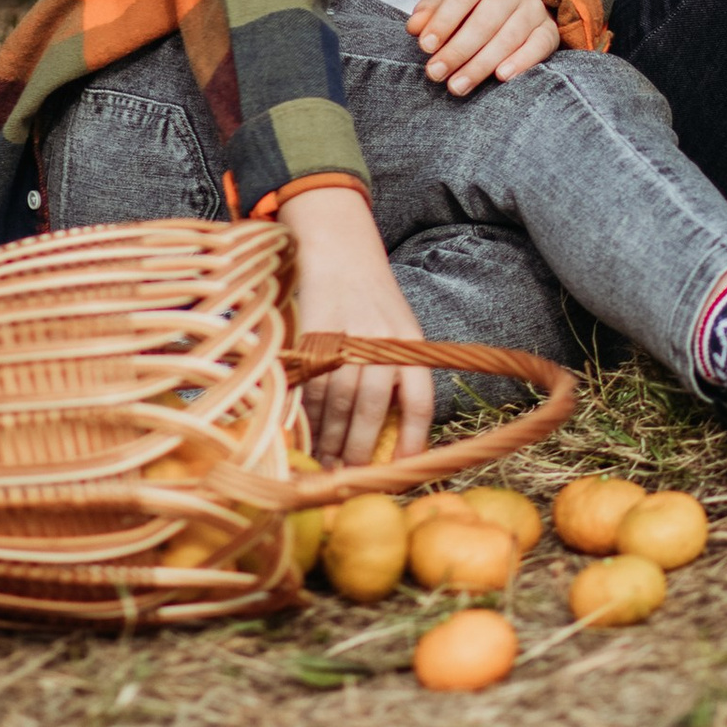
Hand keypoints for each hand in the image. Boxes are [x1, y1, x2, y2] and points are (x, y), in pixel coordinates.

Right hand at [282, 183, 434, 465]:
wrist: (340, 250)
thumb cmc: (373, 300)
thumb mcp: (399, 330)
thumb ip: (397, 374)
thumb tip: (390, 437)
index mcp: (411, 344)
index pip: (419, 402)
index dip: (414, 442)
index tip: (401, 470)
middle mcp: (382, 342)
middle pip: (372, 409)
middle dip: (359, 449)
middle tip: (349, 476)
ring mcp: (346, 338)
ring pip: (337, 402)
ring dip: (329, 439)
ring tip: (326, 463)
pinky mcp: (313, 335)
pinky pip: (310, 386)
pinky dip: (308, 415)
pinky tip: (307, 433)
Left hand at [407, 0, 560, 95]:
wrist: (515, 1)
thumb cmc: (472, 2)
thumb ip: (430, 9)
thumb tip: (415, 27)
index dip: (444, 21)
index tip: (426, 46)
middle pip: (485, 20)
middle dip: (458, 50)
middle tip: (436, 73)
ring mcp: (534, 7)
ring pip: (509, 37)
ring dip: (481, 65)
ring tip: (457, 85)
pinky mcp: (549, 30)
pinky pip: (537, 47)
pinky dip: (521, 62)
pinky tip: (501, 76)